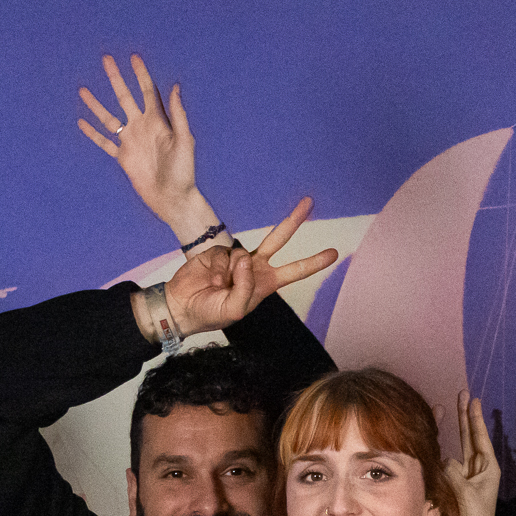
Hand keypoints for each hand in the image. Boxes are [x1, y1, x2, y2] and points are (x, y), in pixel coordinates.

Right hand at [77, 53, 215, 242]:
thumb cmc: (183, 171)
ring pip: (109, 117)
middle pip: (125, 97)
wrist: (173, 198)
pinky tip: (81, 122)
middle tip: (106, 59)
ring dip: (96, 104)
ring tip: (82, 90)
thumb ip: (178, 114)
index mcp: (158, 121)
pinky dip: (92, 133)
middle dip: (116, 78)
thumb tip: (175, 86)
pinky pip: (104, 142)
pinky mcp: (123, 158)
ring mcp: (131, 142)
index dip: (140, 74)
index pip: (147, 91)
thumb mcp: (184, 140)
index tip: (133, 57)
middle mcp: (142, 127)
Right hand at [163, 197, 337, 335]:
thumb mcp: (234, 310)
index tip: (334, 254)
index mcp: (265, 284)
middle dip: (294, 221)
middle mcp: (255, 268)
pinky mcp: (220, 251)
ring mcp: (237, 257)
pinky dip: (219, 270)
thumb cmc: (211, 313)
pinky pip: (226, 256)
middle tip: (309, 202)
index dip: (314, 262)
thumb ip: (245, 288)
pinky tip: (211, 280)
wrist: (182, 305)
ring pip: (246, 252)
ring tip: (219, 287)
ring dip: (233, 272)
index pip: (294, 271)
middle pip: (278, 239)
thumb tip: (246, 258)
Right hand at [445, 391, 498, 515]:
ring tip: (445, 411)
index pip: (480, 437)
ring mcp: (465, 477)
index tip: (474, 399)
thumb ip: (453, 472)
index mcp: (488, 468)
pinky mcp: (453, 486)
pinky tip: (434, 445)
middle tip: (463, 395)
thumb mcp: (466, 494)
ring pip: (457, 449)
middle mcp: (478, 469)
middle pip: (470, 437)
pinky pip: (446, 465)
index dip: (475, 418)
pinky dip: (441, 455)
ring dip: (453, 433)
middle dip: (465, 417)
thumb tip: (443, 460)